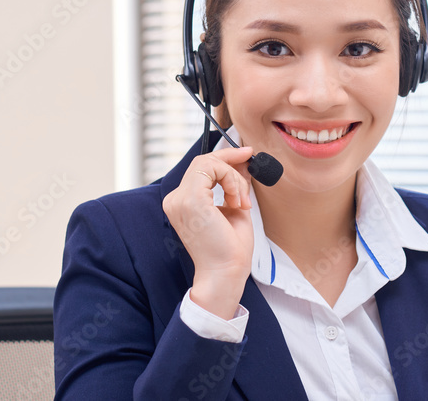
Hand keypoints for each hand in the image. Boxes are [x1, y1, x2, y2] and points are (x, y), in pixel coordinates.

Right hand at [162, 146, 254, 319]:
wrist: (226, 274)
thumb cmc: (230, 250)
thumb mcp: (234, 208)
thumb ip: (235, 184)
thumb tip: (242, 161)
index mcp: (183, 203)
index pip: (200, 168)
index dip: (224, 157)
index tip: (246, 154)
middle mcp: (175, 200)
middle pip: (203, 162)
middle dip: (231, 162)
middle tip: (251, 164)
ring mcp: (180, 200)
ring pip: (208, 163)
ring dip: (233, 177)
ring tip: (242, 201)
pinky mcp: (191, 200)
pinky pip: (211, 170)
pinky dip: (231, 180)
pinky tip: (237, 201)